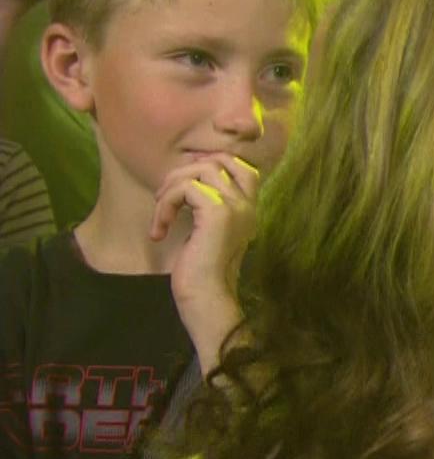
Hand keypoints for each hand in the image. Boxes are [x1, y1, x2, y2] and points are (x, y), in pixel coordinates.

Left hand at [153, 152, 257, 360]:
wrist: (206, 296)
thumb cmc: (201, 270)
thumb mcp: (206, 230)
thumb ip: (207, 205)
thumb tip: (188, 177)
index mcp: (249, 210)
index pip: (242, 167)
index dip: (211, 164)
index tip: (184, 187)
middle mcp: (247, 205)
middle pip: (219, 161)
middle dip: (184, 172)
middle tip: (165, 197)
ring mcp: (235, 207)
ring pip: (199, 170)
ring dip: (170, 188)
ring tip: (161, 214)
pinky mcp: (217, 213)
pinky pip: (185, 188)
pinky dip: (165, 205)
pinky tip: (159, 230)